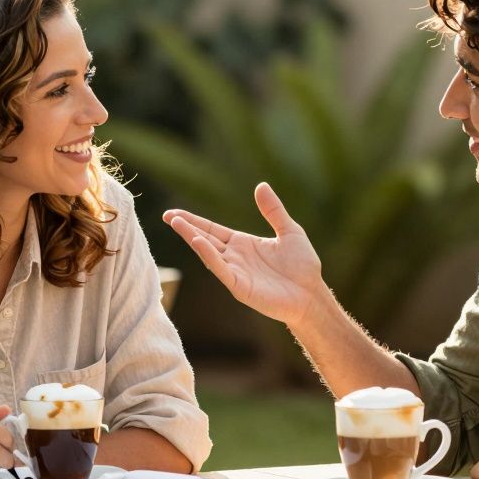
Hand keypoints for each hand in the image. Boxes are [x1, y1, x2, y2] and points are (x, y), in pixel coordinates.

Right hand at [163, 182, 328, 327]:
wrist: (311, 293)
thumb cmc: (302, 265)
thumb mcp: (289, 231)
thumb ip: (273, 210)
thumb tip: (261, 185)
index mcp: (243, 244)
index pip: (212, 230)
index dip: (194, 221)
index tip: (175, 214)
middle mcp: (234, 257)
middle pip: (205, 239)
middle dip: (186, 228)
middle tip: (167, 215)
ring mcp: (235, 272)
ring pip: (209, 254)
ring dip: (193, 239)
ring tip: (178, 224)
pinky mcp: (240, 286)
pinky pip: (221, 270)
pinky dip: (209, 256)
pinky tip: (198, 243)